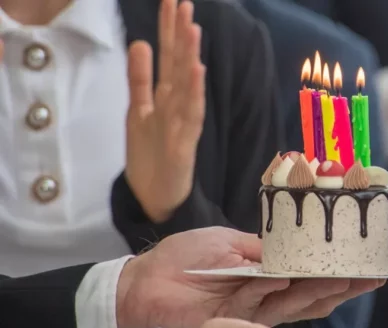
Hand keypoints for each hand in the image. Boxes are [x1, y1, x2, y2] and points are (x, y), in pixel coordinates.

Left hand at [116, 227, 382, 327]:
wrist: (142, 287)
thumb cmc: (181, 260)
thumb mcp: (228, 242)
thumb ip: (263, 247)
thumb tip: (295, 242)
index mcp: (265, 274)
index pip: (308, 272)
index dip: (336, 267)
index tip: (364, 258)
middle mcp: (266, 295)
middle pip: (314, 291)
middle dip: (346, 282)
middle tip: (375, 273)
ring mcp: (255, 311)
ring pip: (299, 301)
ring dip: (327, 289)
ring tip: (356, 279)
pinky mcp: (239, 324)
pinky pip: (265, 302)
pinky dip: (279, 288)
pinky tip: (298, 278)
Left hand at [125, 0, 205, 222]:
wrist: (155, 197)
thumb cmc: (150, 155)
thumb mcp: (138, 110)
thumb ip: (140, 79)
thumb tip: (140, 42)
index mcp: (166, 96)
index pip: (168, 56)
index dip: (168, 29)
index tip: (172, 0)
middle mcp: (177, 105)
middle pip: (179, 64)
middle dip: (181, 34)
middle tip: (184, 3)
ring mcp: (183, 123)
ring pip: (187, 84)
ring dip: (190, 56)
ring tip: (191, 27)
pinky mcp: (184, 143)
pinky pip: (190, 114)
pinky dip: (194, 92)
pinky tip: (197, 70)